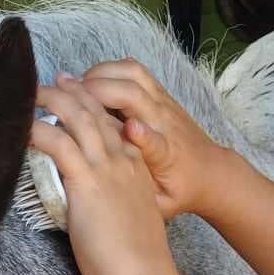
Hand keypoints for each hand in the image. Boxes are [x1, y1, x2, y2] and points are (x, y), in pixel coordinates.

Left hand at [33, 73, 178, 274]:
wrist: (141, 273)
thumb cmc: (133, 258)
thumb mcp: (129, 220)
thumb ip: (114, 205)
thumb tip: (94, 210)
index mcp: (136, 167)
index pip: (113, 124)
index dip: (93, 105)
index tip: (77, 94)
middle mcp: (123, 159)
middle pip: (95, 111)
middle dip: (71, 90)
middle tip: (51, 80)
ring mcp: (106, 167)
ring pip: (77, 117)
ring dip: (51, 99)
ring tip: (29, 92)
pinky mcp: (87, 180)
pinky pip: (58, 143)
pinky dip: (38, 129)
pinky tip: (23, 125)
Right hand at [74, 59, 230, 219]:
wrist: (211, 172)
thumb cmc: (180, 190)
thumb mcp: (162, 204)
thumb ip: (143, 197)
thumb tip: (115, 194)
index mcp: (166, 155)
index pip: (156, 143)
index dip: (143, 136)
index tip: (128, 129)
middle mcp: (165, 123)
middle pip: (134, 94)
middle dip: (96, 89)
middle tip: (62, 96)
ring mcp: (164, 102)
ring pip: (132, 73)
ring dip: (100, 74)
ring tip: (74, 86)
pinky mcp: (161, 93)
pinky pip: (133, 70)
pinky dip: (108, 70)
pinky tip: (90, 83)